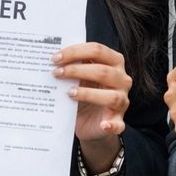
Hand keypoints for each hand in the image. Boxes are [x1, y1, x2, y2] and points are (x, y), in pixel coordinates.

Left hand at [54, 42, 131, 171]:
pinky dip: (112, 125)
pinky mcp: (118, 121)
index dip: (75, 52)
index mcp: (114, 62)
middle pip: (103, 71)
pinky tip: (104, 125)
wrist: (89, 122)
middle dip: (77, 70)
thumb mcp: (80, 77)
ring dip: (88, 94)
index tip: (55, 58)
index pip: (97, 50)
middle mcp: (122, 79)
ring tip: (69, 93)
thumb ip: (73, 66)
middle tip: (56, 73)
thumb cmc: (84, 92)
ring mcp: (122, 101)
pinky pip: (118, 124)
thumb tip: (52, 59)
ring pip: (112, 96)